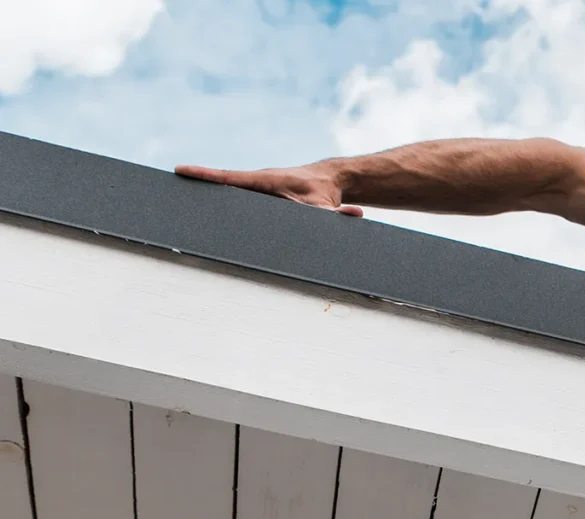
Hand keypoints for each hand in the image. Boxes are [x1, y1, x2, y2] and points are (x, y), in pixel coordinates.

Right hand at [173, 161, 363, 216]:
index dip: (206, 175)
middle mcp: (255, 183)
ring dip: (204, 189)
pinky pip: (234, 195)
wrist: (328, 181)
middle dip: (195, 181)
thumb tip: (351, 216)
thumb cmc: (323, 194)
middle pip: (220, 184)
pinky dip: (217, 194)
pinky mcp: (257, 195)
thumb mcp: (327, 207)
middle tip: (168, 177)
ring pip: (226, 190)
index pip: (230, 178)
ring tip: (173, 195)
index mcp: (264, 181)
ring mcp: (255, 188)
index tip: (181, 169)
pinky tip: (198, 206)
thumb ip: (334, 215)